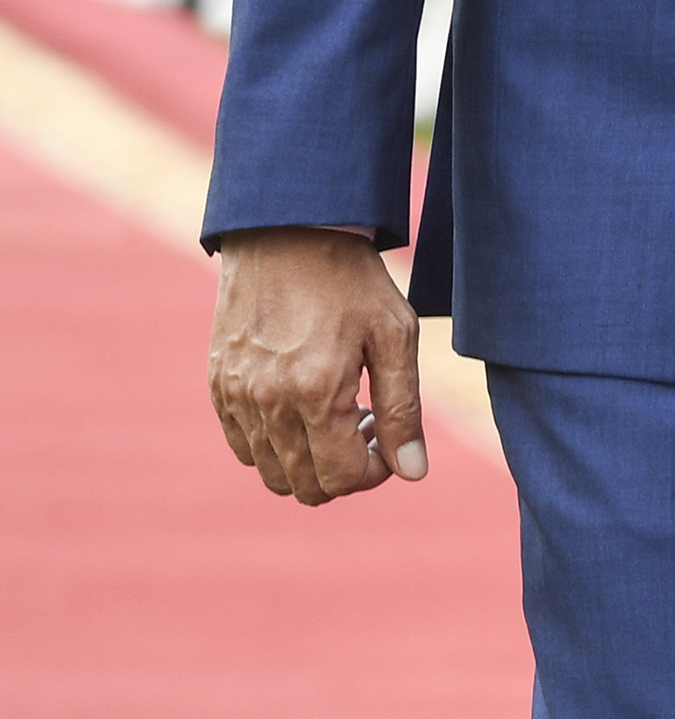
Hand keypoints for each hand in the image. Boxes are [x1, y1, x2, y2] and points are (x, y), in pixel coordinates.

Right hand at [207, 226, 424, 503]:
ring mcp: (235, 396)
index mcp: (315, 392)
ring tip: (338, 412)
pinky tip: (303, 405)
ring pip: (271, 472)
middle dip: (344, 471)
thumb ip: (403, 410)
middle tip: (367, 425)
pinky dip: (276, 444)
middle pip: (304, 486)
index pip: (340, 479)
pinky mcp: (218, 386)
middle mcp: (266, 403)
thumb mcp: (395, 336)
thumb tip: (412, 472)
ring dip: (310, 460)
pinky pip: (243, 445)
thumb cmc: (352, 280)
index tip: (388, 440)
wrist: (287, 232)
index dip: (374, 472)